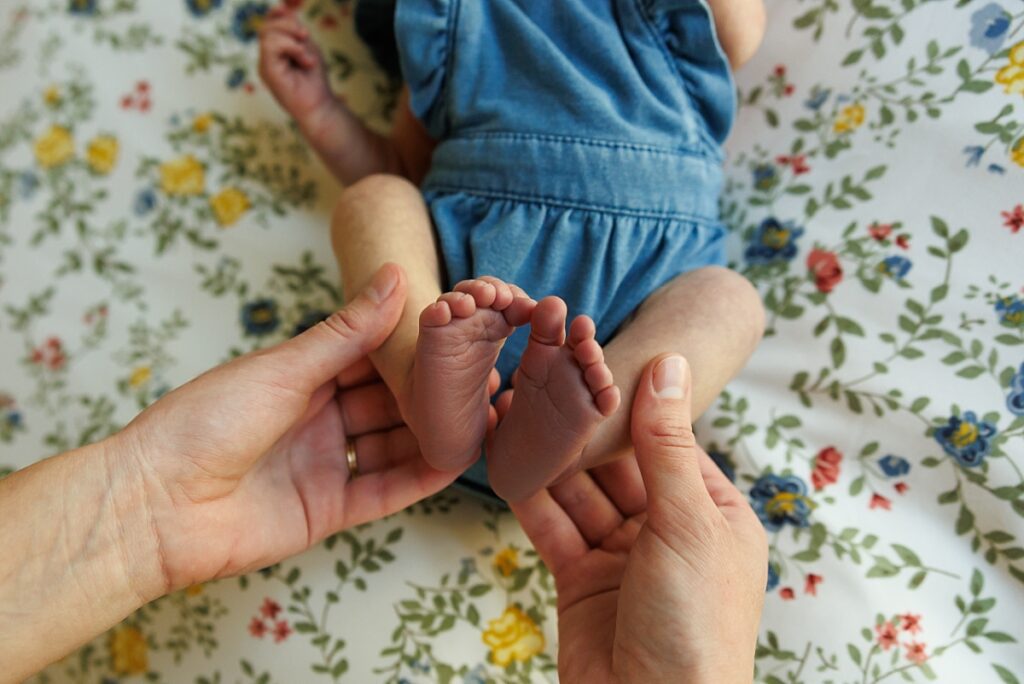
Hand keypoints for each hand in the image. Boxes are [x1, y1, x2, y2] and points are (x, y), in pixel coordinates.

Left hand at [116, 264, 458, 592]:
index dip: (413, 349)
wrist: (155, 506)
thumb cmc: (205, 422)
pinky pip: (385, 491)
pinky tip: (455, 460)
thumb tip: (394, 276)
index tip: (457, 334)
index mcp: (302, 379)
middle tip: (483, 375)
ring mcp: (324, 465)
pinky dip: (420, 477)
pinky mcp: (328, 510)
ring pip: (393, 446)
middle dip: (431, 393)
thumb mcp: (284, 368)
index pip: (370, 359)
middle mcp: (317, 420)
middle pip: (387, 404)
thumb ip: (347, 332)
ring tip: (481, 415)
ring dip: (433, 434)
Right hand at [258, 5, 333, 122]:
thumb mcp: (306, 47)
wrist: (320, 106)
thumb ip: (294, 30)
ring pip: (267, 34)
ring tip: (306, 56)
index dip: (277, 15)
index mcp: (274, 53)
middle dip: (289, 25)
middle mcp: (266, 59)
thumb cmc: (315, 80)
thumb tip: (281, 9)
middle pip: (267, 27)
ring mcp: (264, 66)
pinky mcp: (267, 72)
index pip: (268, 26)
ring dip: (292, 39)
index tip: (290, 14)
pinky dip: (291, 47)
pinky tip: (304, 60)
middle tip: (306, 37)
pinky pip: (271, 46)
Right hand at [512, 355, 766, 682]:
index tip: (595, 361)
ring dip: (550, 459)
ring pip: (581, 494)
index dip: (632, 403)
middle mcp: (669, 531)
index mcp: (714, 514)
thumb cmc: (694, 624)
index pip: (669, 442)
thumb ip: (667, 444)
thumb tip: (670, 364)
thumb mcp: (687, 522)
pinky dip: (531, 498)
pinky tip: (507, 462)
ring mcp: (623, 557)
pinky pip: (555, 528)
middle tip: (543, 382)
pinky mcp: (582, 581)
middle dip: (583, 431)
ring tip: (514, 413)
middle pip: (619, 465)